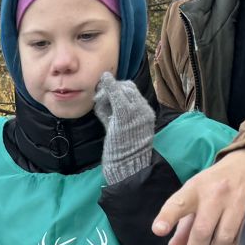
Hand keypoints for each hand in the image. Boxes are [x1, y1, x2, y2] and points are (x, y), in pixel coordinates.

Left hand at [93, 71, 156, 185]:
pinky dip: (110, 86)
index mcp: (146, 114)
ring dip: (108, 91)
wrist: (128, 165)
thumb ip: (112, 114)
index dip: (118, 90)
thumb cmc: (121, 150)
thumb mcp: (118, 129)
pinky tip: (105, 79)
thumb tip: (101, 101)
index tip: (105, 94)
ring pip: (122, 90)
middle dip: (113, 88)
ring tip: (98, 100)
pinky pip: (117, 95)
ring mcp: (136, 111)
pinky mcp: (125, 114)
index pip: (133, 92)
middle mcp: (144, 110)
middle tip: (99, 95)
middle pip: (128, 88)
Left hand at [151, 148, 244, 244]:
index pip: (179, 203)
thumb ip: (182, 222)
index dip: (168, 217)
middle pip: (202, 231)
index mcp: (196, 189)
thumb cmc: (215, 183)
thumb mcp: (194, 194)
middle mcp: (216, 195)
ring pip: (224, 238)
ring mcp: (237, 202)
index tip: (158, 230)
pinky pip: (243, 238)